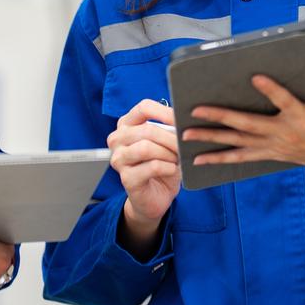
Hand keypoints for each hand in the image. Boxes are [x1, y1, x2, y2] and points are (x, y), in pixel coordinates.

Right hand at [108, 99, 179, 258]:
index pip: (144, 107)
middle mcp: (117, 139)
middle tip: (184, 147)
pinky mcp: (126, 178)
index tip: (182, 120)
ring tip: (177, 159)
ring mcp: (118, 159)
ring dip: (168, 154)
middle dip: (171, 139)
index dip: (165, 112)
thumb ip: (171, 129)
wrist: (155, 197)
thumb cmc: (162, 165)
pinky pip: (152, 167)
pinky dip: (168, 167)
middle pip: (148, 130)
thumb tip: (186, 119)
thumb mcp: (167, 144)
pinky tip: (172, 170)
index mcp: (127, 124)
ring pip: (147, 148)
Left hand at [191, 71, 304, 188]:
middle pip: (248, 125)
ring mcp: (276, 146)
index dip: (271, 90)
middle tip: (196, 110)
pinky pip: (242, 158)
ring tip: (188, 136)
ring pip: (238, 143)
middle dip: (220, 117)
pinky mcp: (273, 154)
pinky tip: (202, 159)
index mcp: (304, 119)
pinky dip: (221, 158)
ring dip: (212, 139)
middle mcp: (285, 134)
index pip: (285, 102)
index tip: (256, 77)